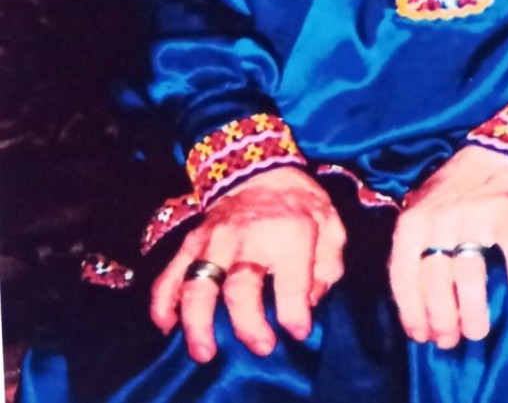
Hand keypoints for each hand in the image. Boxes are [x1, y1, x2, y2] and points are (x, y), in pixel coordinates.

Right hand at [151, 166, 345, 362]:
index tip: (300, 332)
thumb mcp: (330, 226)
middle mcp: (248, 237)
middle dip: (250, 326)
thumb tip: (310, 301)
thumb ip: (328, 266)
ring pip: (198, 284)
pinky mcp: (192, 241)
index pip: (292, 284)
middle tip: (263, 347)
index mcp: (289, 233)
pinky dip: (163, 301)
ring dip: (198, 323)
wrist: (260, 168)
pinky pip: (170, 273)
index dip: (296, 315)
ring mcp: (214, 240)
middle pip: (241, 288)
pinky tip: (166, 326)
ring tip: (204, 352)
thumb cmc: (299, 204)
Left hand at [389, 145, 507, 348]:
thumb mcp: (421, 215)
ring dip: (473, 312)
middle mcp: (437, 221)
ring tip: (477, 332)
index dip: (412, 314)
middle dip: (442, 321)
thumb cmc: (453, 193)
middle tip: (453, 340)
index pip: (403, 278)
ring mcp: (471, 218)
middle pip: (435, 284)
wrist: (494, 155)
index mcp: (410, 224)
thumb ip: (414, 252)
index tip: (422, 338)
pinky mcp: (505, 213)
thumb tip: (417, 309)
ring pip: (469, 277)